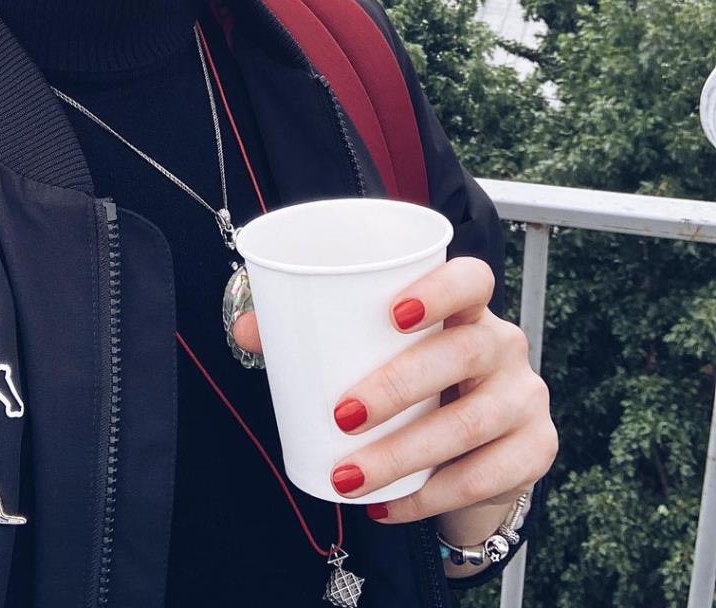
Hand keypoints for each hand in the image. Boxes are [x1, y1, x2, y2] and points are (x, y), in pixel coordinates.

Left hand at [231, 255, 556, 528]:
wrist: (478, 445)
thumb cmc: (416, 380)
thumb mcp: (376, 353)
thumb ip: (314, 334)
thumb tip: (248, 330)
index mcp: (467, 308)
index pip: (471, 279)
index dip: (439, 289)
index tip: (392, 313)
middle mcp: (504, 345)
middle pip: (464, 353)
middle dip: (398, 386)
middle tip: (341, 413)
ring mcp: (526, 398)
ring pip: (471, 424)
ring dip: (403, 454)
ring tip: (348, 474)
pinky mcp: (536, 450)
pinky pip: (486, 476)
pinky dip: (430, 496)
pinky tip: (388, 506)